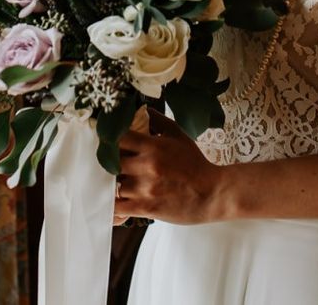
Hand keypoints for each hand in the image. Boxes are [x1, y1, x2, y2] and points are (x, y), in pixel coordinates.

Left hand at [114, 108, 224, 224]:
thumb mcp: (179, 135)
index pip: (118, 137)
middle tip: (105, 165)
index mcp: (153, 146)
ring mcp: (145, 188)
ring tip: (111, 184)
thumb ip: (158, 121)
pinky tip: (110, 205)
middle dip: (107, 164)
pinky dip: (111, 207)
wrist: (213, 193)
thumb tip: (142, 109)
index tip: (105, 142)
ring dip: (111, 185)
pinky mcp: (146, 208)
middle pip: (110, 162)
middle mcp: (146, 166)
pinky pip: (118, 208)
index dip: (107, 139)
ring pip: (113, 185)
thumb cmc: (195, 163)